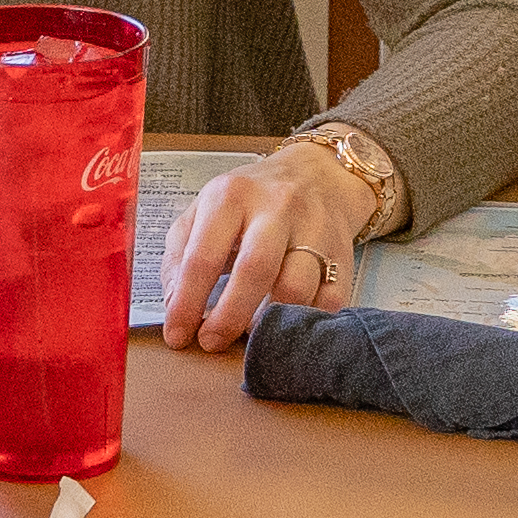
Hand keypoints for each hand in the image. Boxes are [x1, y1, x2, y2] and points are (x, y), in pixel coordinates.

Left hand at [155, 140, 376, 352]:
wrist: (317, 175)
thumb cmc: (250, 200)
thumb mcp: (204, 210)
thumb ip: (179, 255)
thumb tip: (174, 307)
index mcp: (232, 197)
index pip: (203, 255)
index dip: (187, 302)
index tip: (178, 335)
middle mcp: (277, 208)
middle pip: (255, 271)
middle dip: (229, 316)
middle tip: (211, 343)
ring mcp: (315, 229)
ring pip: (295, 289)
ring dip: (268, 323)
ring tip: (248, 334)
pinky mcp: (343, 253)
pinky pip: (328, 301)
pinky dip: (304, 322)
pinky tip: (285, 325)